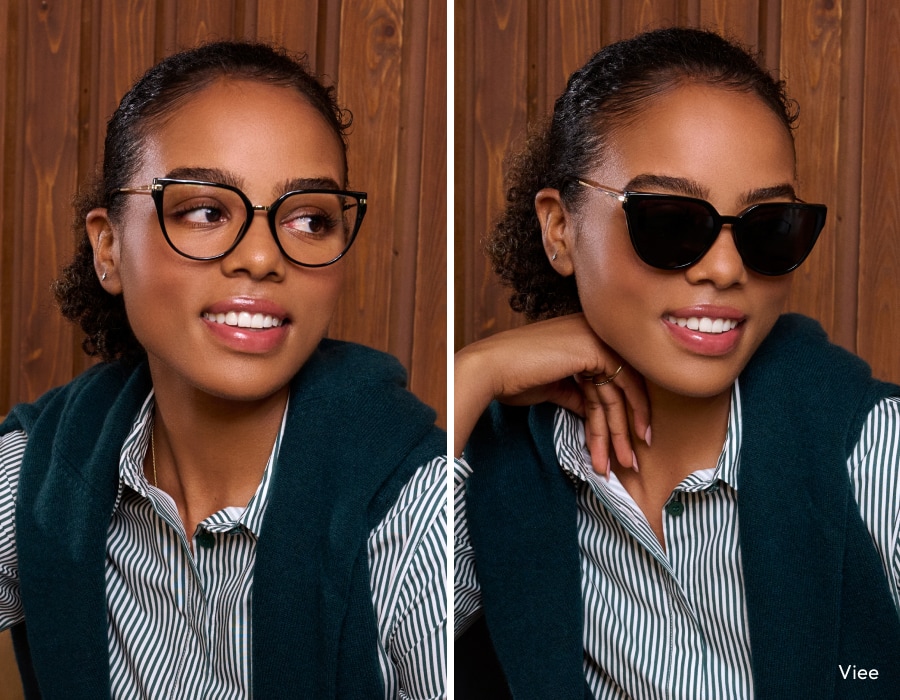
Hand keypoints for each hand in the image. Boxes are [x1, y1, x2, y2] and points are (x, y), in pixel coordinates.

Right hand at [454, 314, 649, 474]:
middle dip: (621, 430)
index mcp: (580, 339)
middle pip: (613, 389)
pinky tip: (632, 437)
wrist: (491, 369)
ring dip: (621, 431)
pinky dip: (632, 412)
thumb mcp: (552, 388)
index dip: (614, 415)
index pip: (605, 381)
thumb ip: (575, 395)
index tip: (619, 445)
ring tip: (625, 462)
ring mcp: (595, 338)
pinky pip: (624, 384)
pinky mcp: (595, 348)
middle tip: (629, 462)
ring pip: (618, 392)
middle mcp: (592, 333)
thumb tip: (590, 411)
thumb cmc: (511, 378)